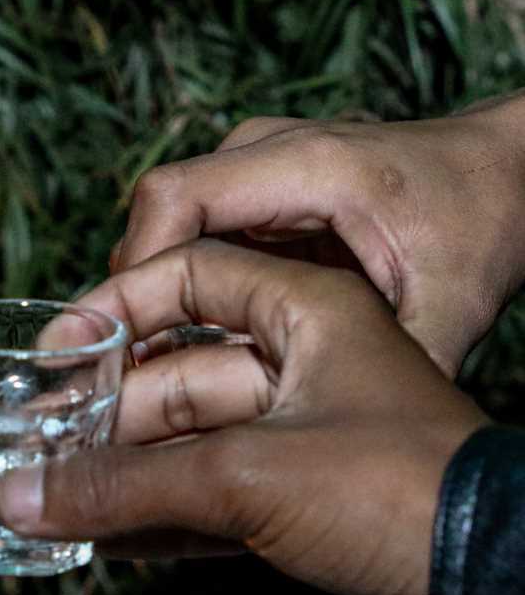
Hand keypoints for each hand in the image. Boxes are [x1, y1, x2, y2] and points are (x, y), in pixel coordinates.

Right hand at [0, 240, 487, 594]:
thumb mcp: (250, 478)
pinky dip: (166, 509)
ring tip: (57, 499)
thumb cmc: (405, 491)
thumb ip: (124, 487)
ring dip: (127, 468)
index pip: (191, 269)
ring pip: (193, 433)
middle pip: (179, 363)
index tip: (53, 351)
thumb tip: (18, 497)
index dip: (116, 304)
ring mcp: (309, 423)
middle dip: (107, 410)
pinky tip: (111, 539)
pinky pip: (219, 483)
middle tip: (37, 446)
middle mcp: (307, 354)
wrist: (500, 584)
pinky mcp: (311, 485)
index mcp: (311, 304)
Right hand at [111, 96, 524, 374]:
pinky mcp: (258, 189)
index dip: (134, 271)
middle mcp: (271, 152)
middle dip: (129, 297)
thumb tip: (324, 442)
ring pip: (167, 229)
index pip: (174, 198)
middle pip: (155, 216)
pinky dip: (177, 292)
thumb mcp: (450, 313)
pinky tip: (177, 355)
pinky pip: (193, 236)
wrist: (507, 175)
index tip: (115, 344)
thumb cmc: (481, 226)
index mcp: (310, 165)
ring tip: (135, 374)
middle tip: (108, 376)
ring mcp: (259, 165)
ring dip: (150, 298)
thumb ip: (385, 370)